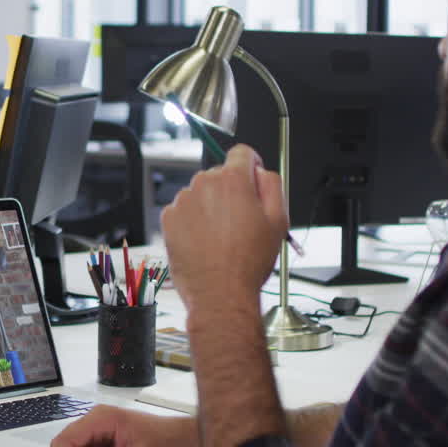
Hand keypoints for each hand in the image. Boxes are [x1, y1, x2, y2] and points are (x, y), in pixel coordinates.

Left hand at [161, 144, 288, 316]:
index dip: (250, 165)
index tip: (251, 178)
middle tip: (241, 221)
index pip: (242, 153)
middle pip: (220, 175)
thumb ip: (272, 186)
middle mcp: (205, 184)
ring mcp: (184, 201)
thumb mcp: (278, 221)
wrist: (220, 293)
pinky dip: (193, 221)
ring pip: (201, 194)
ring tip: (222, 237)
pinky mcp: (169, 218)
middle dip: (231, 192)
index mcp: (234, 181)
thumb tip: (261, 172)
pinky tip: (205, 241)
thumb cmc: (248, 263)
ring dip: (211, 207)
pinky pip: (184, 210)